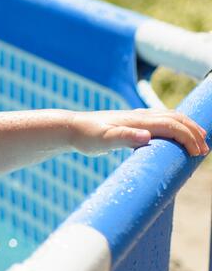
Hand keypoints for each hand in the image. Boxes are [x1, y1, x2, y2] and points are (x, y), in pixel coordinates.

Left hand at [72, 109, 208, 156]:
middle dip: (194, 132)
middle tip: (204, 150)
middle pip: (176, 119)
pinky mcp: (133, 122)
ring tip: (198, 141)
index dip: (188, 138)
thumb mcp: (104, 139)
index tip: (197, 154)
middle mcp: (140, 116)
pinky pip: (160, 120)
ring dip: (187, 127)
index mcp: (138, 121)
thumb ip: (124, 137)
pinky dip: (175, 126)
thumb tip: (147, 137)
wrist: (72, 128)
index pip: (172, 126)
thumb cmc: (87, 136)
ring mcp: (137, 118)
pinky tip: (175, 135)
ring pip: (169, 117)